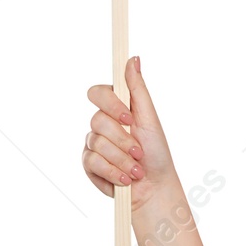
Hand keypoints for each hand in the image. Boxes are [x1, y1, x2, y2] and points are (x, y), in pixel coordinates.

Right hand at [83, 56, 177, 210]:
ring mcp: (93, 144)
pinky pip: (92, 162)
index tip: (129, 118)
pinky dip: (113, 173)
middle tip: (139, 152)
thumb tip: (133, 57)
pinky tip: (125, 180)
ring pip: (96, 144)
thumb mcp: (150, 118)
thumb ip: (137, 88)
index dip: (111, 105)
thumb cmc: (156, 153)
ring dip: (122, 160)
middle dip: (123, 141)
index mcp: (116, 108)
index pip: (97, 93)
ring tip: (136, 170)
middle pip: (97, 121)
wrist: (153, 188)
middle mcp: (102, 124)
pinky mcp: (89, 164)